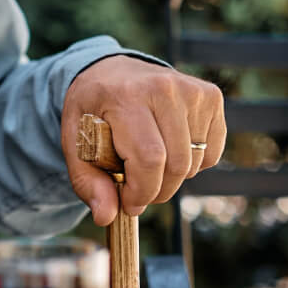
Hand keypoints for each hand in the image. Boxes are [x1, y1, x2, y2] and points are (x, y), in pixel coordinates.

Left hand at [62, 55, 225, 224]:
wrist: (110, 70)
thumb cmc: (93, 110)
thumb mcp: (76, 141)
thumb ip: (87, 181)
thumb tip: (106, 217)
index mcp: (125, 96)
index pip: (149, 159)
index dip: (142, 191)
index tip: (129, 202)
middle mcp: (162, 87)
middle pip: (177, 164)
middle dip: (157, 190)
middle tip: (138, 190)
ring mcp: (191, 90)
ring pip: (195, 162)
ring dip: (173, 177)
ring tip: (148, 164)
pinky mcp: (211, 96)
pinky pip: (211, 152)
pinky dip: (192, 163)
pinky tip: (169, 148)